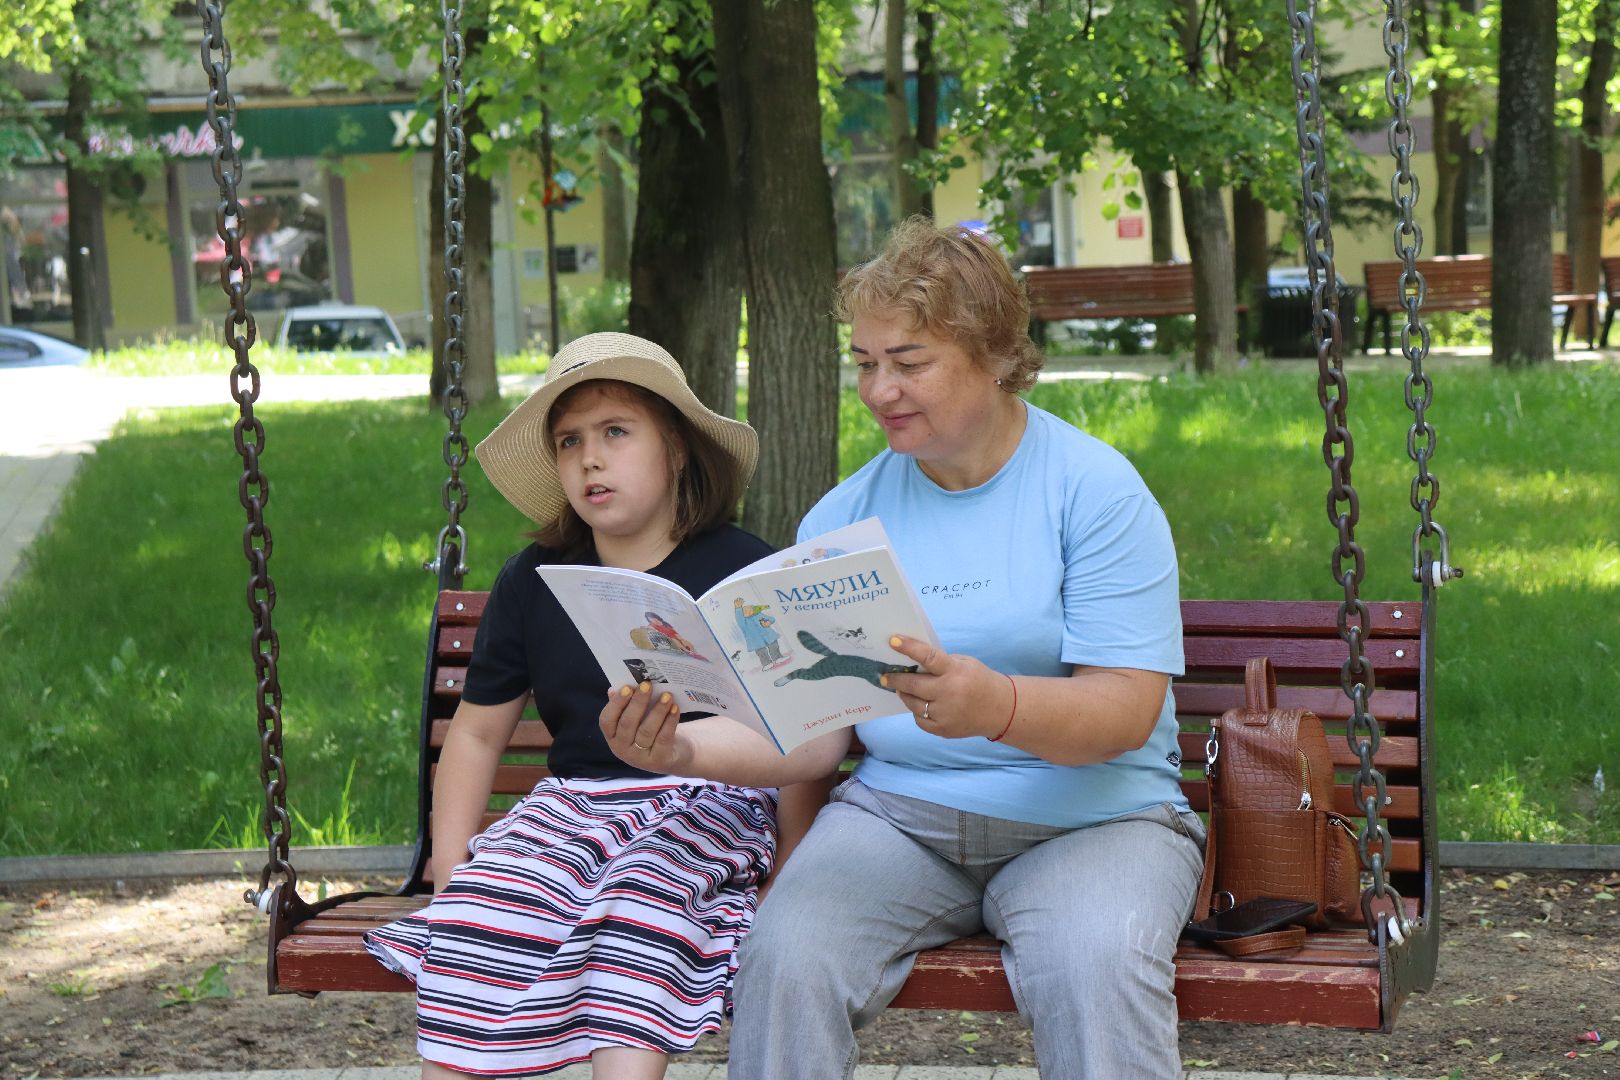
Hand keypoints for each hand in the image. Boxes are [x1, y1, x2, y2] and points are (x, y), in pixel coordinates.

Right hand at [600, 682, 683, 772]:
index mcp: (612, 737)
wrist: (673, 755)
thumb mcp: (637, 719)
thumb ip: (625, 705)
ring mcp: (640, 758)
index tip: (627, 687)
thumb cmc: (651, 730)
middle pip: (627, 724)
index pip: (607, 720)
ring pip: (647, 731)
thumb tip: (614, 688)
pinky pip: (663, 738)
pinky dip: (670, 722)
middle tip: (647, 685)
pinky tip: (675, 708)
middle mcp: (622, 749)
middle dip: (638, 702)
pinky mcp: (659, 761)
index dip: (616, 703)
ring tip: (667, 695)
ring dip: (657, 710)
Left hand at [881, 635, 1014, 741]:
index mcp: (955, 672)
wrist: (1001, 709)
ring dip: (904, 695)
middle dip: (896, 679)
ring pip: (913, 704)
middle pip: (913, 685)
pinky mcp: (943, 730)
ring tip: (901, 689)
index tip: (893, 640)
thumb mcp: (965, 663)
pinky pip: (920, 720)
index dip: (909, 648)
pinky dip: (917, 711)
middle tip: (885, 676)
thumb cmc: (979, 680)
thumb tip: (911, 662)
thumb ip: (941, 662)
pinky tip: (920, 704)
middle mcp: (949, 693)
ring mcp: (946, 714)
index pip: (928, 657)